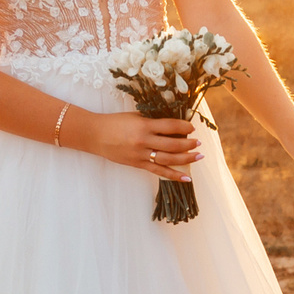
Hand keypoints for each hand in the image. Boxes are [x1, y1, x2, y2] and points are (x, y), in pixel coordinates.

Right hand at [80, 110, 200, 180]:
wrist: (95, 135)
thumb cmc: (116, 122)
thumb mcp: (135, 116)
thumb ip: (153, 120)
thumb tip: (174, 125)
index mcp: (144, 125)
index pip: (171, 126)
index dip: (184, 126)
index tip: (192, 127)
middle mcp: (144, 140)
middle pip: (173, 144)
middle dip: (189, 144)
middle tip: (198, 143)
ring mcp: (141, 154)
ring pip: (169, 159)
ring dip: (186, 158)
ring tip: (198, 156)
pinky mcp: (138, 164)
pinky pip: (159, 171)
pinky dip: (174, 175)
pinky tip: (187, 177)